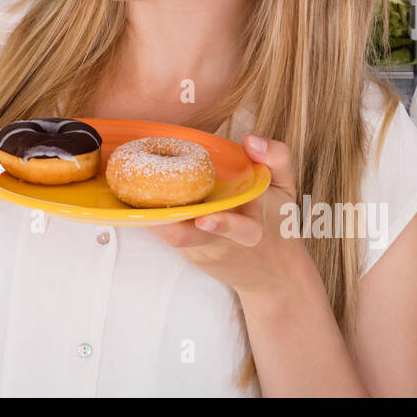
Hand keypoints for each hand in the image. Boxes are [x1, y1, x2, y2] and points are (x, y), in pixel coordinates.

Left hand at [149, 135, 309, 297]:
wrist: (274, 277)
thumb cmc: (278, 223)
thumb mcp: (286, 189)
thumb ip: (277, 158)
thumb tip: (250, 139)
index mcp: (252, 228)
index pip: (240, 229)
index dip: (223, 224)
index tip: (206, 218)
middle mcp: (223, 243)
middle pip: (187, 239)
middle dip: (165, 223)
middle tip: (143, 202)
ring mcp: (203, 252)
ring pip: (171, 238)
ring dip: (151, 218)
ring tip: (130, 196)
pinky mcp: (191, 255)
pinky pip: (169, 235)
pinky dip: (154, 219)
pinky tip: (136, 200)